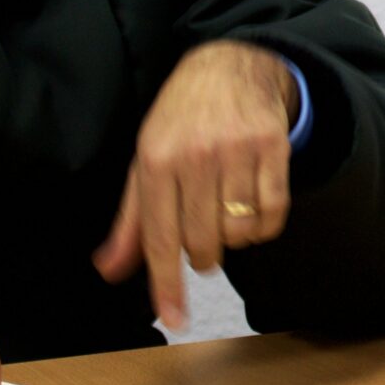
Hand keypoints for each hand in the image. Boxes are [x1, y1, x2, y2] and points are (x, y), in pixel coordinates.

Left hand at [93, 40, 295, 327]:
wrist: (231, 65)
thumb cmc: (182, 119)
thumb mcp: (146, 160)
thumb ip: (131, 220)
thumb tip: (110, 268)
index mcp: (156, 160)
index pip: (160, 238)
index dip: (167, 284)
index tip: (176, 319)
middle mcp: (196, 155)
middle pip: (203, 243)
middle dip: (203, 252)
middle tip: (203, 233)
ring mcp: (237, 149)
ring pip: (240, 232)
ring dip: (235, 236)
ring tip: (228, 209)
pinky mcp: (273, 146)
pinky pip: (273, 214)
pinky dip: (264, 224)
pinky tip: (253, 204)